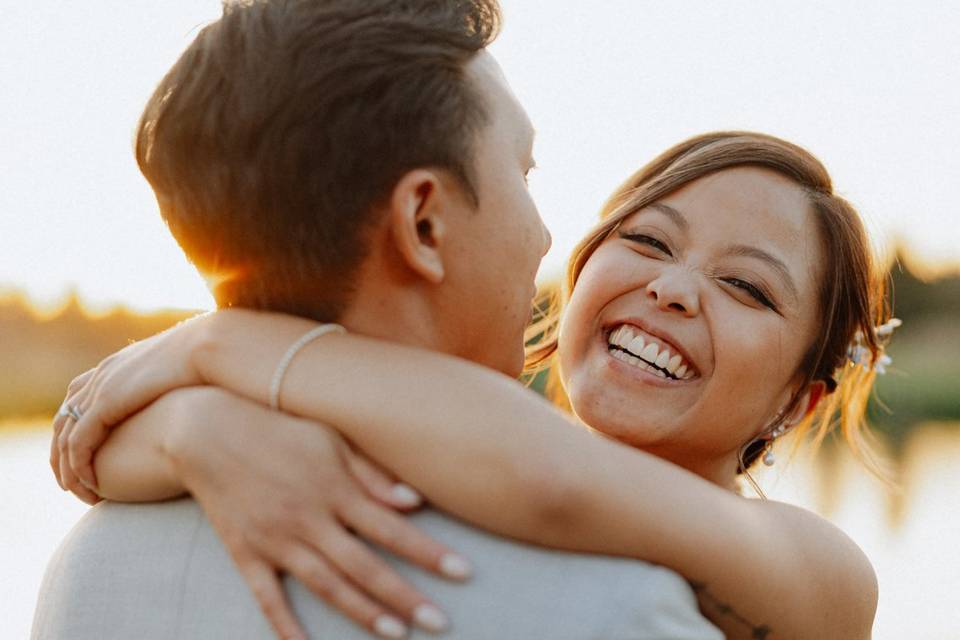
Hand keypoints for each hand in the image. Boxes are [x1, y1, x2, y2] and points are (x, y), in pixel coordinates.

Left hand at [51, 316, 207, 493]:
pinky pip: (79, 442)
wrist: (208, 348)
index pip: (78, 397)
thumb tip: (180, 405)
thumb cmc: (206, 363)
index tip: (81, 454)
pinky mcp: (106, 405)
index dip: (74, 428)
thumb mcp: (178, 376)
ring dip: (66, 467)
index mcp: (117, 365)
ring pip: (65, 435)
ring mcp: (100, 389)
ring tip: (77, 490)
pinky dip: (79, 465)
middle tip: (68, 480)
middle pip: (63, 418)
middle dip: (60, 452)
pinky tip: (90, 484)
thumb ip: (168, 390)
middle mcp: (101, 375)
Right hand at [163, 387, 469, 639]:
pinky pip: (268, 598)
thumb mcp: (331, 438)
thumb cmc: (281, 428)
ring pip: (326, 586)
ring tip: (397, 635)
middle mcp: (309, 518)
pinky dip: (286, 627)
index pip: (392, 529)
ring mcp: (276, 539)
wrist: (206, 430)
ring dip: (363, 613)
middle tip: (442, 623)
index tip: (464, 572)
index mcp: (335, 487)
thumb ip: (372, 472)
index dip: (430, 552)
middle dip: (405, 597)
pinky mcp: (246, 553)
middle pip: (365, 567)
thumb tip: (416, 501)